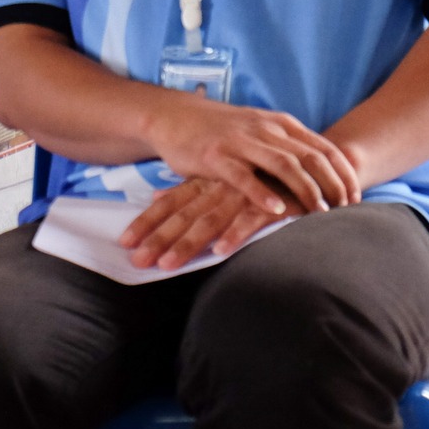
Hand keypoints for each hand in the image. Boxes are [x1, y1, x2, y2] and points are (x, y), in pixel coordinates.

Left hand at [120, 178, 284, 271]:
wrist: (304, 163)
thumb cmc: (257, 176)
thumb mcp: (218, 178)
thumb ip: (189, 188)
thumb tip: (156, 196)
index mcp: (205, 183)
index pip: (169, 204)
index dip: (147, 222)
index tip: (125, 242)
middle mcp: (219, 188)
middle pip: (182, 216)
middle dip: (158, 239)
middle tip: (138, 261)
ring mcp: (242, 195)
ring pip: (209, 221)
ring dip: (187, 243)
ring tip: (167, 265)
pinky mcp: (270, 204)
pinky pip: (249, 221)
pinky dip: (234, 235)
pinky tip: (220, 252)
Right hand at [142, 89, 361, 216]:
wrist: (175, 115)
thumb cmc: (222, 129)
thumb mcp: (261, 130)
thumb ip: (287, 146)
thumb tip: (322, 171)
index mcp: (280, 124)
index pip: (324, 148)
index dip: (344, 173)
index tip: (356, 196)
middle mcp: (265, 130)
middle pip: (311, 157)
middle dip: (334, 185)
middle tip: (347, 209)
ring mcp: (241, 142)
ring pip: (284, 165)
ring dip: (307, 190)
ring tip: (321, 213)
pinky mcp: (216, 156)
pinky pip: (244, 177)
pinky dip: (263, 194)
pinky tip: (277, 211)